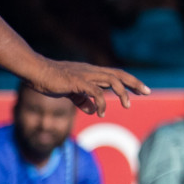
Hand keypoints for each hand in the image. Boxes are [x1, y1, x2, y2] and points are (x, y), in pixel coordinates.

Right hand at [30, 59, 149, 115]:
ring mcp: (85, 75)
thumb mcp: (70, 92)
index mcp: (91, 72)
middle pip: (119, 74)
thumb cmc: (51, 80)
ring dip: (122, 93)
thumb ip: (82, 100)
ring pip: (112, 80)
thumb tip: (92, 110)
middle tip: (148, 92)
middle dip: (135, 83)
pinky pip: (95, 92)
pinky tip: (101, 112)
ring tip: (128, 106)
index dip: (130, 81)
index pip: (116, 74)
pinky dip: (101, 102)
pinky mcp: (77, 82)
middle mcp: (91, 71)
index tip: (142, 90)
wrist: (35, 71)